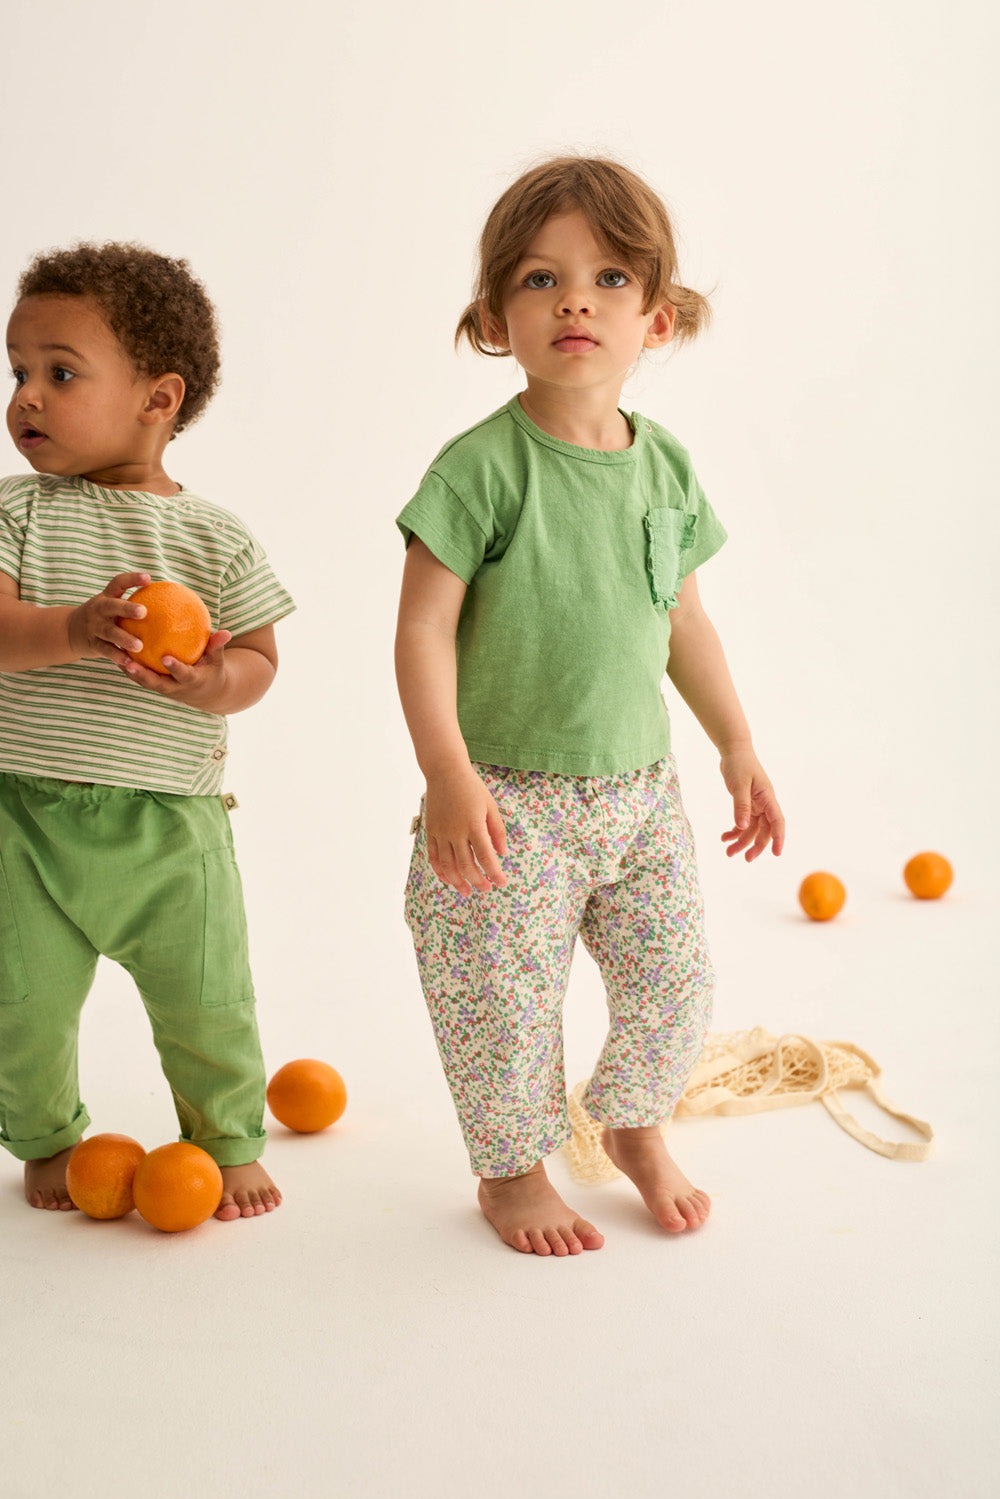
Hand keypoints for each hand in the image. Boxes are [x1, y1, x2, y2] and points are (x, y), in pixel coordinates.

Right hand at [67, 571, 152, 663]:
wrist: (71, 631)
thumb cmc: (104, 617)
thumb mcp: (113, 606)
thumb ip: (133, 604)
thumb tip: (171, 601)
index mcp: (106, 597)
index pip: (118, 583)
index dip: (132, 579)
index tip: (148, 578)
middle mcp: (98, 609)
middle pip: (111, 606)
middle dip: (126, 608)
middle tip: (143, 612)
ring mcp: (94, 626)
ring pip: (109, 631)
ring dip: (124, 638)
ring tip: (140, 645)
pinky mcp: (92, 643)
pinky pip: (106, 650)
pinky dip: (117, 656)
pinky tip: (130, 662)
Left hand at [118, 629, 232, 709]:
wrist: (206, 692)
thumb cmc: (212, 670)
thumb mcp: (217, 660)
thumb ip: (217, 646)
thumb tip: (225, 631)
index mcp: (192, 681)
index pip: (182, 675)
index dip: (174, 668)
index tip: (166, 657)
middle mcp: (175, 688)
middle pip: (156, 684)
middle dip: (143, 676)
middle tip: (130, 663)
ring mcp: (164, 689)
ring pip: (144, 682)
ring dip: (130, 673)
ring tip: (116, 658)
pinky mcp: (156, 686)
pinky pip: (141, 676)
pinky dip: (129, 667)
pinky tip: (118, 652)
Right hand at [424, 766, 507, 896]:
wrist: (445, 771)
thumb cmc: (472, 787)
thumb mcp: (491, 806)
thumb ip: (497, 831)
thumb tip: (502, 853)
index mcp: (474, 825)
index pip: (486, 856)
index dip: (494, 873)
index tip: (501, 883)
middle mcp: (455, 831)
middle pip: (466, 865)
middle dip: (477, 881)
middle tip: (486, 889)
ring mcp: (441, 832)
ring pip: (448, 865)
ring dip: (457, 881)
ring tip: (466, 892)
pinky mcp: (431, 831)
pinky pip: (433, 856)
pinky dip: (440, 871)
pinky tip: (448, 880)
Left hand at [719, 746, 784, 860]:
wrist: (734, 751)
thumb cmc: (739, 764)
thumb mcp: (739, 785)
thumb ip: (741, 806)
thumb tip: (743, 826)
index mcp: (767, 798)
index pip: (777, 822)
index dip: (778, 838)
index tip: (777, 854)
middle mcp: (764, 803)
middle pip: (764, 830)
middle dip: (755, 845)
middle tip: (745, 859)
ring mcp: (756, 804)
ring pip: (752, 829)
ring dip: (742, 841)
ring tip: (728, 852)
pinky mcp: (747, 804)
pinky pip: (743, 822)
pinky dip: (734, 831)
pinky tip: (724, 837)